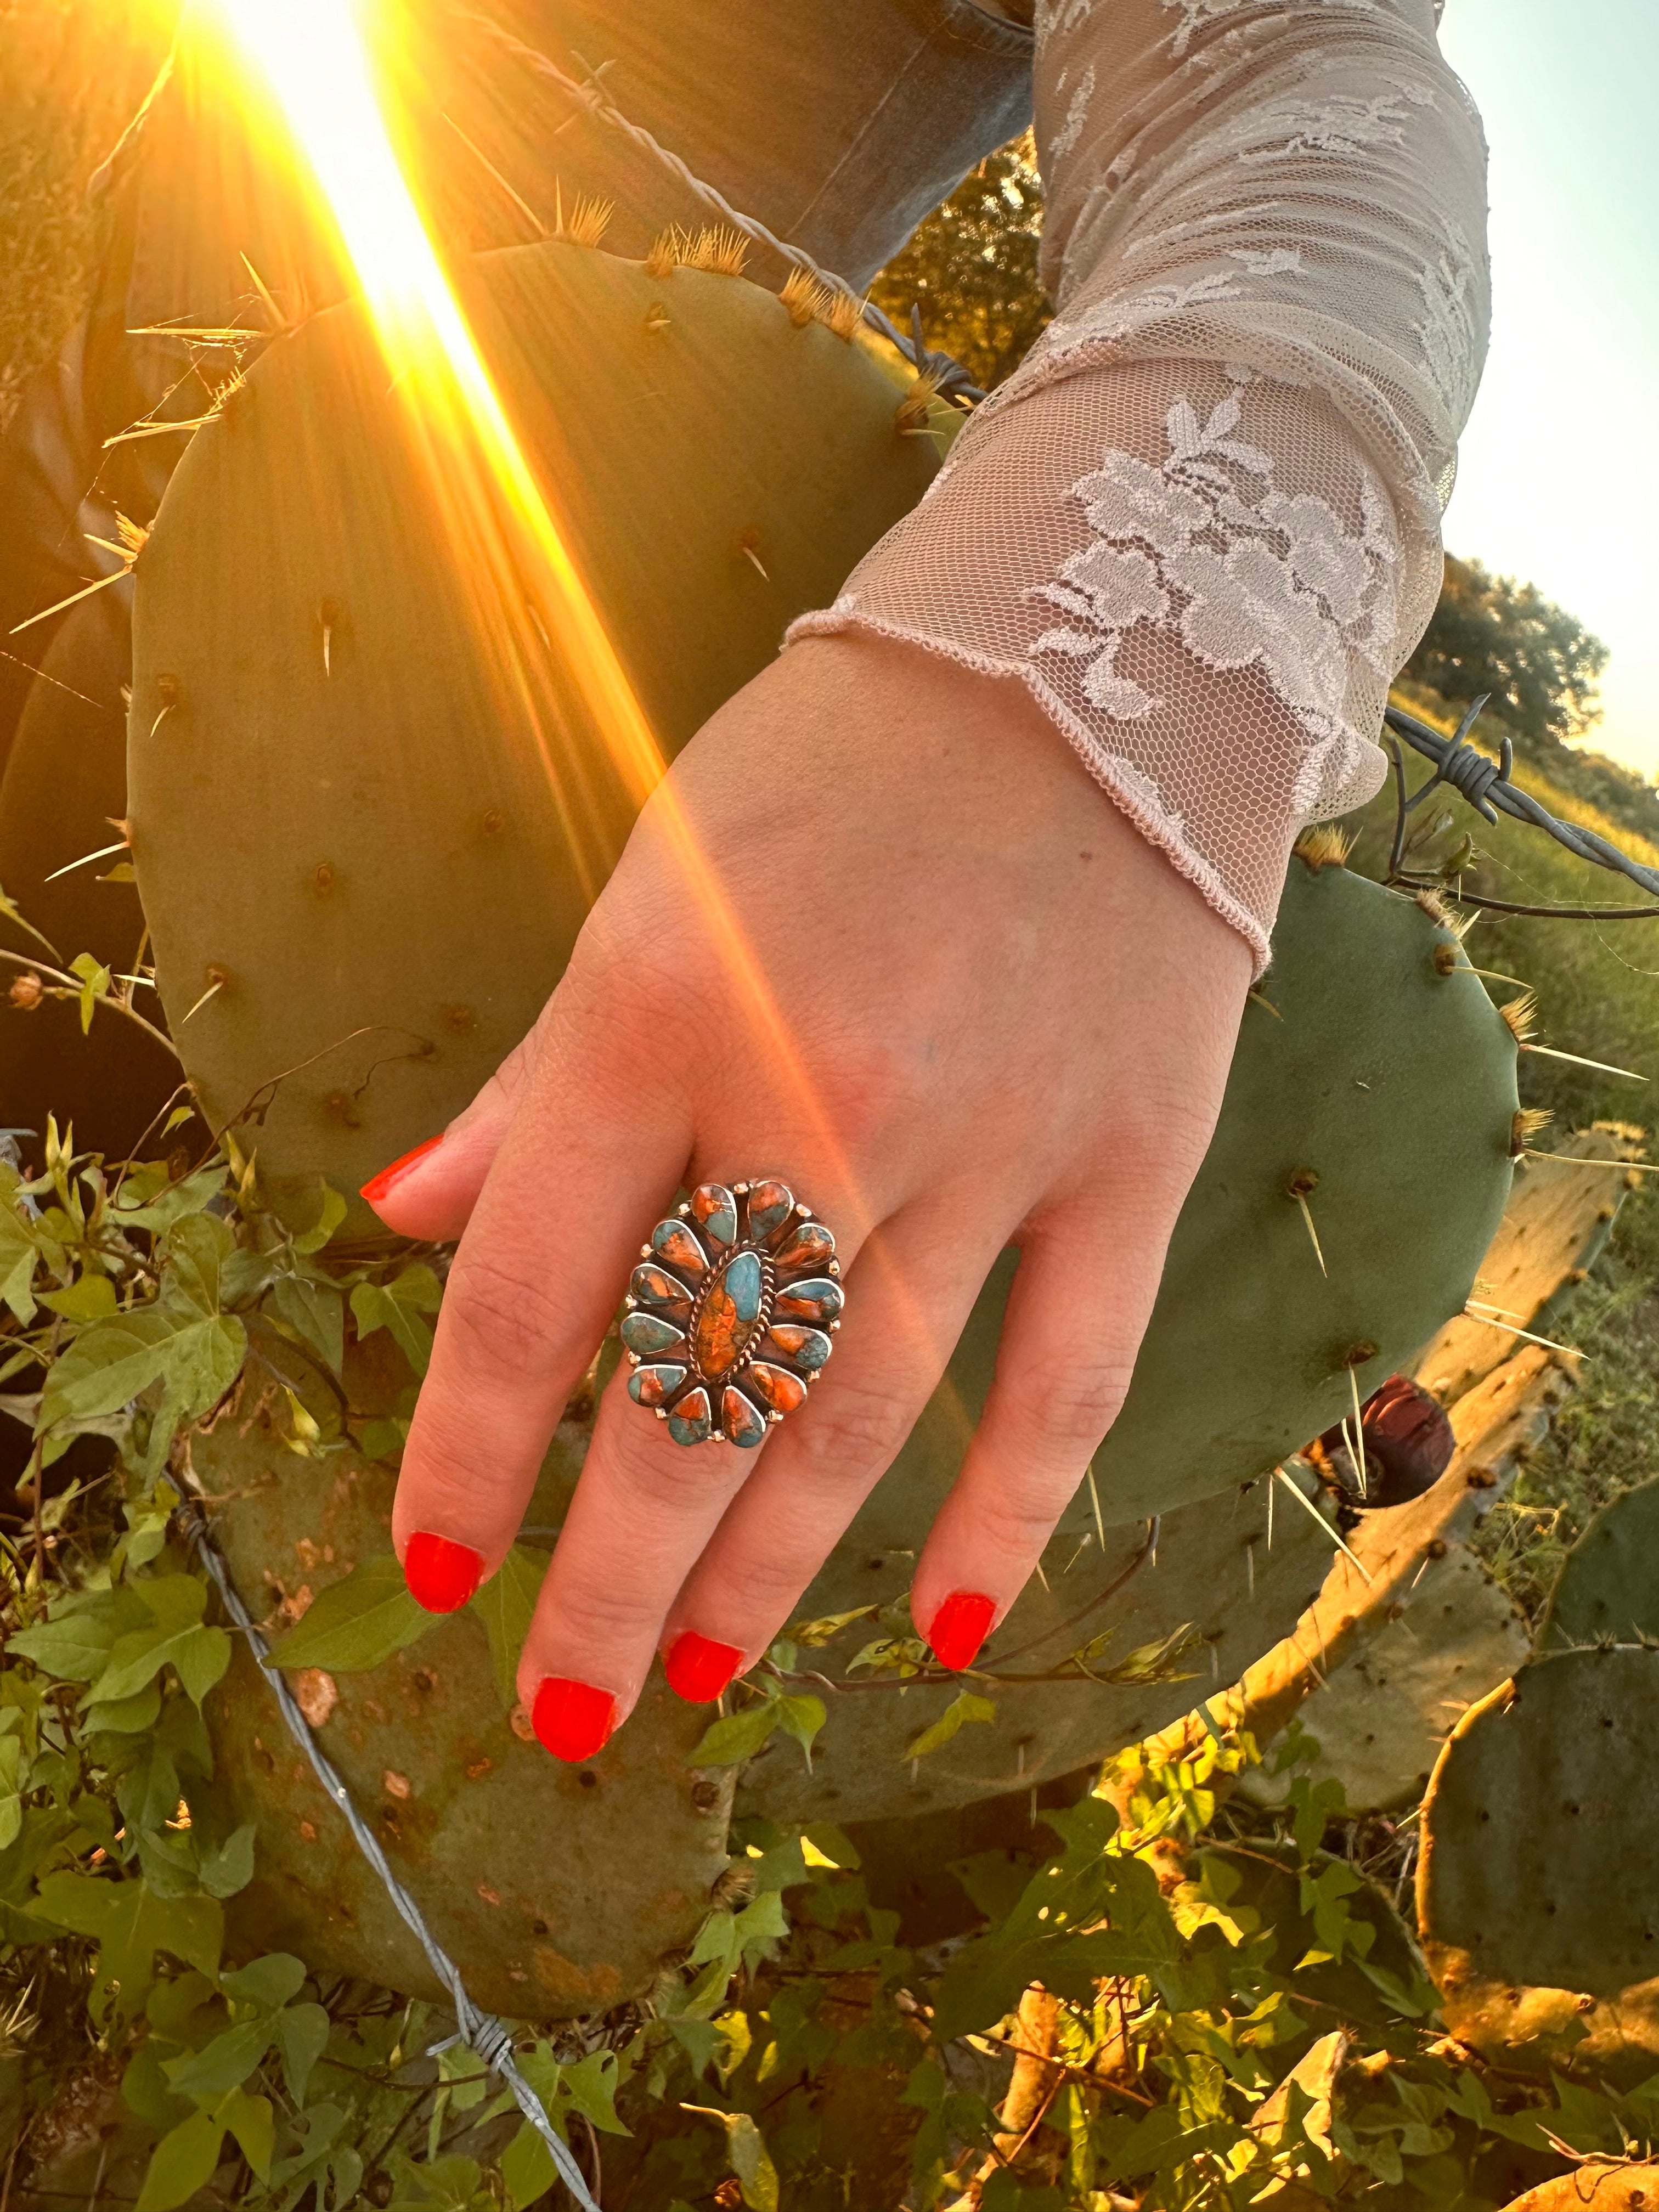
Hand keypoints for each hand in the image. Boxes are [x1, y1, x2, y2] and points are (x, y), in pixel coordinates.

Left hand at [367, 634, 1253, 1757]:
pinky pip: (1066, 1378)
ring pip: (855, 1413)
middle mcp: (812, 1094)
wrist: (1089, 670)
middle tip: (565, 1704)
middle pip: (689, 1394)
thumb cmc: (830, 781)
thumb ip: (534, 1085)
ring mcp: (987, 1141)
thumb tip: (408, 1222)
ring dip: (763, 1568)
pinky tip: (950, 1630)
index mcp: (654, 1012)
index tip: (436, 1568)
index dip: (470, 1454)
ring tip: (694, 1669)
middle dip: (609, 1574)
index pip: (531, 1293)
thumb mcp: (645, 897)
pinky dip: (1009, 1515)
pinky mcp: (1130, 1162)